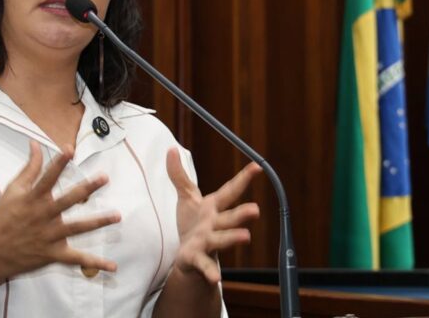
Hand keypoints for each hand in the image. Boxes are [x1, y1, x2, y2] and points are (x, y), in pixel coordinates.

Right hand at [0, 140, 119, 277]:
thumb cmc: (3, 216)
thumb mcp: (13, 190)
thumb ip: (29, 167)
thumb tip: (35, 143)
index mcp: (33, 198)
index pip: (47, 177)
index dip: (58, 162)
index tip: (70, 148)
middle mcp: (43, 216)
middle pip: (67, 200)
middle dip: (86, 188)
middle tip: (104, 177)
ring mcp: (49, 236)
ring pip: (77, 228)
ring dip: (98, 222)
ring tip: (117, 215)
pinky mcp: (52, 254)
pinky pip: (77, 259)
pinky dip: (95, 263)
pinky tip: (113, 267)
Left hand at [167, 148, 260, 283]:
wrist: (188, 256)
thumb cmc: (192, 223)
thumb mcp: (185, 196)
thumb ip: (179, 174)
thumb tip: (170, 149)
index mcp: (213, 207)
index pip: (230, 191)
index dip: (243, 178)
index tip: (258, 166)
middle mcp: (214, 225)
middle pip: (229, 218)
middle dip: (242, 214)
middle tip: (255, 209)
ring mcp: (207, 242)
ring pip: (221, 239)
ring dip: (232, 238)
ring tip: (246, 237)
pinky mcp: (196, 258)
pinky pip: (204, 265)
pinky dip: (210, 272)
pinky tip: (216, 279)